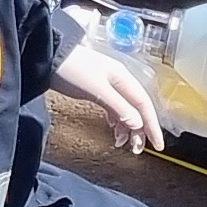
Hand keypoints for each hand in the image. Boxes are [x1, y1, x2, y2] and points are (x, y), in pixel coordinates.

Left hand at [51, 27, 164, 152]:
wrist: (48, 55)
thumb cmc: (72, 70)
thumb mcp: (97, 90)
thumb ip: (119, 107)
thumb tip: (137, 124)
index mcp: (123, 78)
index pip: (144, 104)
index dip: (152, 126)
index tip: (158, 146)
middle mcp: (119, 80)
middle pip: (137, 108)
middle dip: (140, 130)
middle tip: (137, 150)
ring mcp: (107, 83)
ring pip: (125, 108)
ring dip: (126, 127)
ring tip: (121, 143)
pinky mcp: (96, 87)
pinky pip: (113, 107)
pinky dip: (115, 120)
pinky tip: (113, 128)